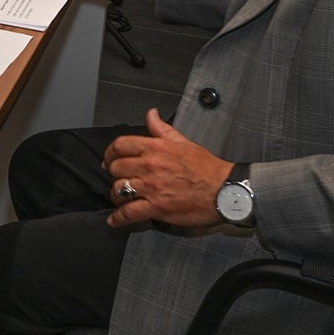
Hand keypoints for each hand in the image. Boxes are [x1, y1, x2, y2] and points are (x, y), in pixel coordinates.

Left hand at [102, 109, 231, 229]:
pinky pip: (129, 213)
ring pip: (119, 189)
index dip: (110, 153)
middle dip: (113, 174)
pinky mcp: (157, 207)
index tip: (109, 159)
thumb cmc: (206, 167)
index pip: (120, 145)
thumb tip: (151, 114)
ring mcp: (152, 187)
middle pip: (116, 168)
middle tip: (117, 178)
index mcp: (155, 148)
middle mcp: (150, 166)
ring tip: (120, 197)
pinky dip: (118, 218)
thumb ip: (162, 128)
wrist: (224, 190)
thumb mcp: (183, 141)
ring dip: (116, 195)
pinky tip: (114, 220)